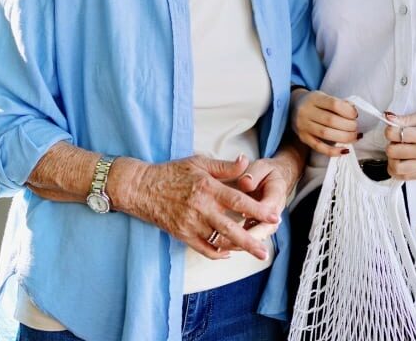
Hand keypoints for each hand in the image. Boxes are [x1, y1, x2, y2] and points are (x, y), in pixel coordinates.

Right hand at [116, 154, 279, 259]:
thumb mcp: (199, 163)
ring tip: (253, 251)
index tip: (274, 217)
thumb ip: (224, 166)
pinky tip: (229, 252)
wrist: (141, 188)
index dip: (258, 210)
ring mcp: (190, 223)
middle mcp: (200, 208)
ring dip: (237, 248)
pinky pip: (203, 249)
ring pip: (218, 241)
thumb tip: (245, 161)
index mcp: (207, 188)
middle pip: (231, 228)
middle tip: (266, 250)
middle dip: (251, 241)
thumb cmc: (172, 173)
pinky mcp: (182, 234)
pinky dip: (218, 253)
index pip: (238, 201)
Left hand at [224, 156, 298, 245]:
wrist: (277, 178)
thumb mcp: (261, 167)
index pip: (270, 206)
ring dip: (247, 242)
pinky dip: (243, 241)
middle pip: (267, 227)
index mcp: (276, 192)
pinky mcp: (261, 224)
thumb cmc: (267, 172)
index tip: (244, 213)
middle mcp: (275, 209)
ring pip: (261, 234)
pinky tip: (228, 245)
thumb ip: (253, 174)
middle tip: (235, 240)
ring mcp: (269, 220)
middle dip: (253, 236)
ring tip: (229, 246)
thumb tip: (245, 183)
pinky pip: (254, 236)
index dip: (258, 212)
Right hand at [292, 90, 359, 157]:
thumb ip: (339, 103)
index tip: (355, 115)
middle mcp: (306, 111)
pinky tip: (345, 150)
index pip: (333, 104)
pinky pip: (318, 147)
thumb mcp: (324, 97)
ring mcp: (303, 126)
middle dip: (348, 126)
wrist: (293, 107)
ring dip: (344, 137)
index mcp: (314, 98)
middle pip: (331, 120)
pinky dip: (333, 151)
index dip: (347, 111)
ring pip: (326, 134)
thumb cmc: (314, 102)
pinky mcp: (303, 138)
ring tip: (354, 137)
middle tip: (356, 128)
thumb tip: (353, 112)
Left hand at [384, 110, 415, 180]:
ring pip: (397, 169)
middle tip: (397, 140)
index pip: (394, 134)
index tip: (394, 128)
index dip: (389, 130)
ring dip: (392, 160)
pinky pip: (407, 177)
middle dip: (390, 144)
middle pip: (393, 152)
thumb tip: (388, 118)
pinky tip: (403, 161)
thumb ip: (408, 118)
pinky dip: (399, 170)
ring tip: (398, 153)